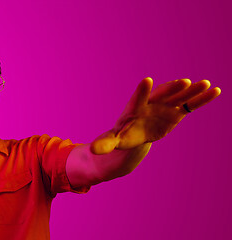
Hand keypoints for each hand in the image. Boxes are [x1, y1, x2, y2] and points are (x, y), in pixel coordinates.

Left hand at [91, 77, 220, 153]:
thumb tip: (92, 150)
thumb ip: (104, 143)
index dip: (142, 91)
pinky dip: (202, 99)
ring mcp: (165, 106)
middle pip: (162, 94)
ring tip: (206, 84)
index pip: (138, 97)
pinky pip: (190, 105)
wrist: (135, 133)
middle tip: (184, 82)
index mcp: (134, 108)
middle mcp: (151, 103)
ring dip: (192, 91)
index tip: (147, 80)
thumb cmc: (121, 135)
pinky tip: (216, 91)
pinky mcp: (176, 113)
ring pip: (179, 97)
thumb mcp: (112, 140)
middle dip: (172, 89)